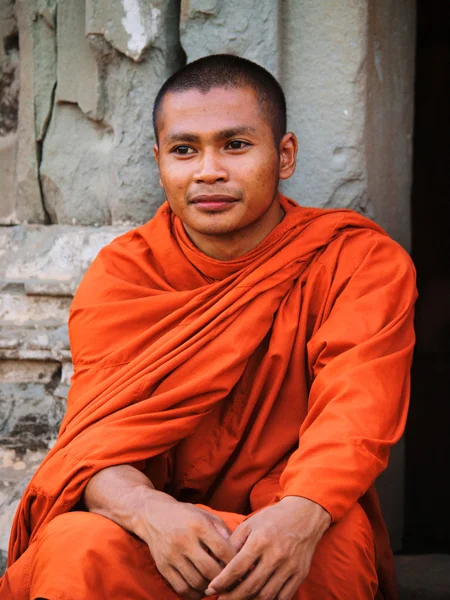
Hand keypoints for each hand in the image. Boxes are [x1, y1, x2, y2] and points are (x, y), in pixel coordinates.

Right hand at [136, 491, 235, 599]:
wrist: (152, 514)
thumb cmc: (184, 514)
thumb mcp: (204, 514)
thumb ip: (221, 529)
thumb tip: (237, 549)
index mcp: (198, 524)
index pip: (221, 549)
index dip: (234, 560)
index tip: (240, 565)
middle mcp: (184, 540)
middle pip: (209, 569)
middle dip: (223, 578)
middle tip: (231, 580)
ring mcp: (172, 555)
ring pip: (196, 582)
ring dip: (210, 588)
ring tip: (217, 585)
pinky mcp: (163, 566)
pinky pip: (181, 589)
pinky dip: (194, 594)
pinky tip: (201, 588)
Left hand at [205, 496, 330, 599]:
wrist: (305, 515)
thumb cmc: (273, 518)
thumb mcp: (250, 523)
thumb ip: (234, 542)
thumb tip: (219, 563)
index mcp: (261, 540)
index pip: (237, 568)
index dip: (222, 582)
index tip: (210, 589)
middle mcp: (276, 555)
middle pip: (250, 586)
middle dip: (232, 597)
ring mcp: (290, 567)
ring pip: (266, 595)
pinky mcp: (300, 574)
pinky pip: (283, 597)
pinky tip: (256, 599)